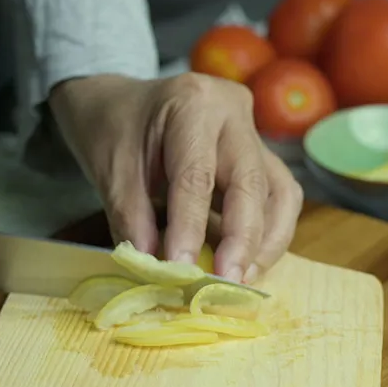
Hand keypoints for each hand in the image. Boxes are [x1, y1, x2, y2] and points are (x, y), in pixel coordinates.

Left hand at [49, 73, 302, 283]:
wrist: (117, 103)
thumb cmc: (110, 129)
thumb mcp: (109, 170)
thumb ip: (132, 219)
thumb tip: (157, 271)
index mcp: (192, 103)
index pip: (196, 175)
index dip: (191, 228)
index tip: (183, 271)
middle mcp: (232, 111)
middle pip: (251, 182)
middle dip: (242, 240)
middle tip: (227, 283)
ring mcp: (251, 132)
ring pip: (278, 192)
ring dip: (265, 241)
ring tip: (240, 279)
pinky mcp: (258, 155)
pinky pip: (277, 196)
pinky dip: (266, 232)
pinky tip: (246, 261)